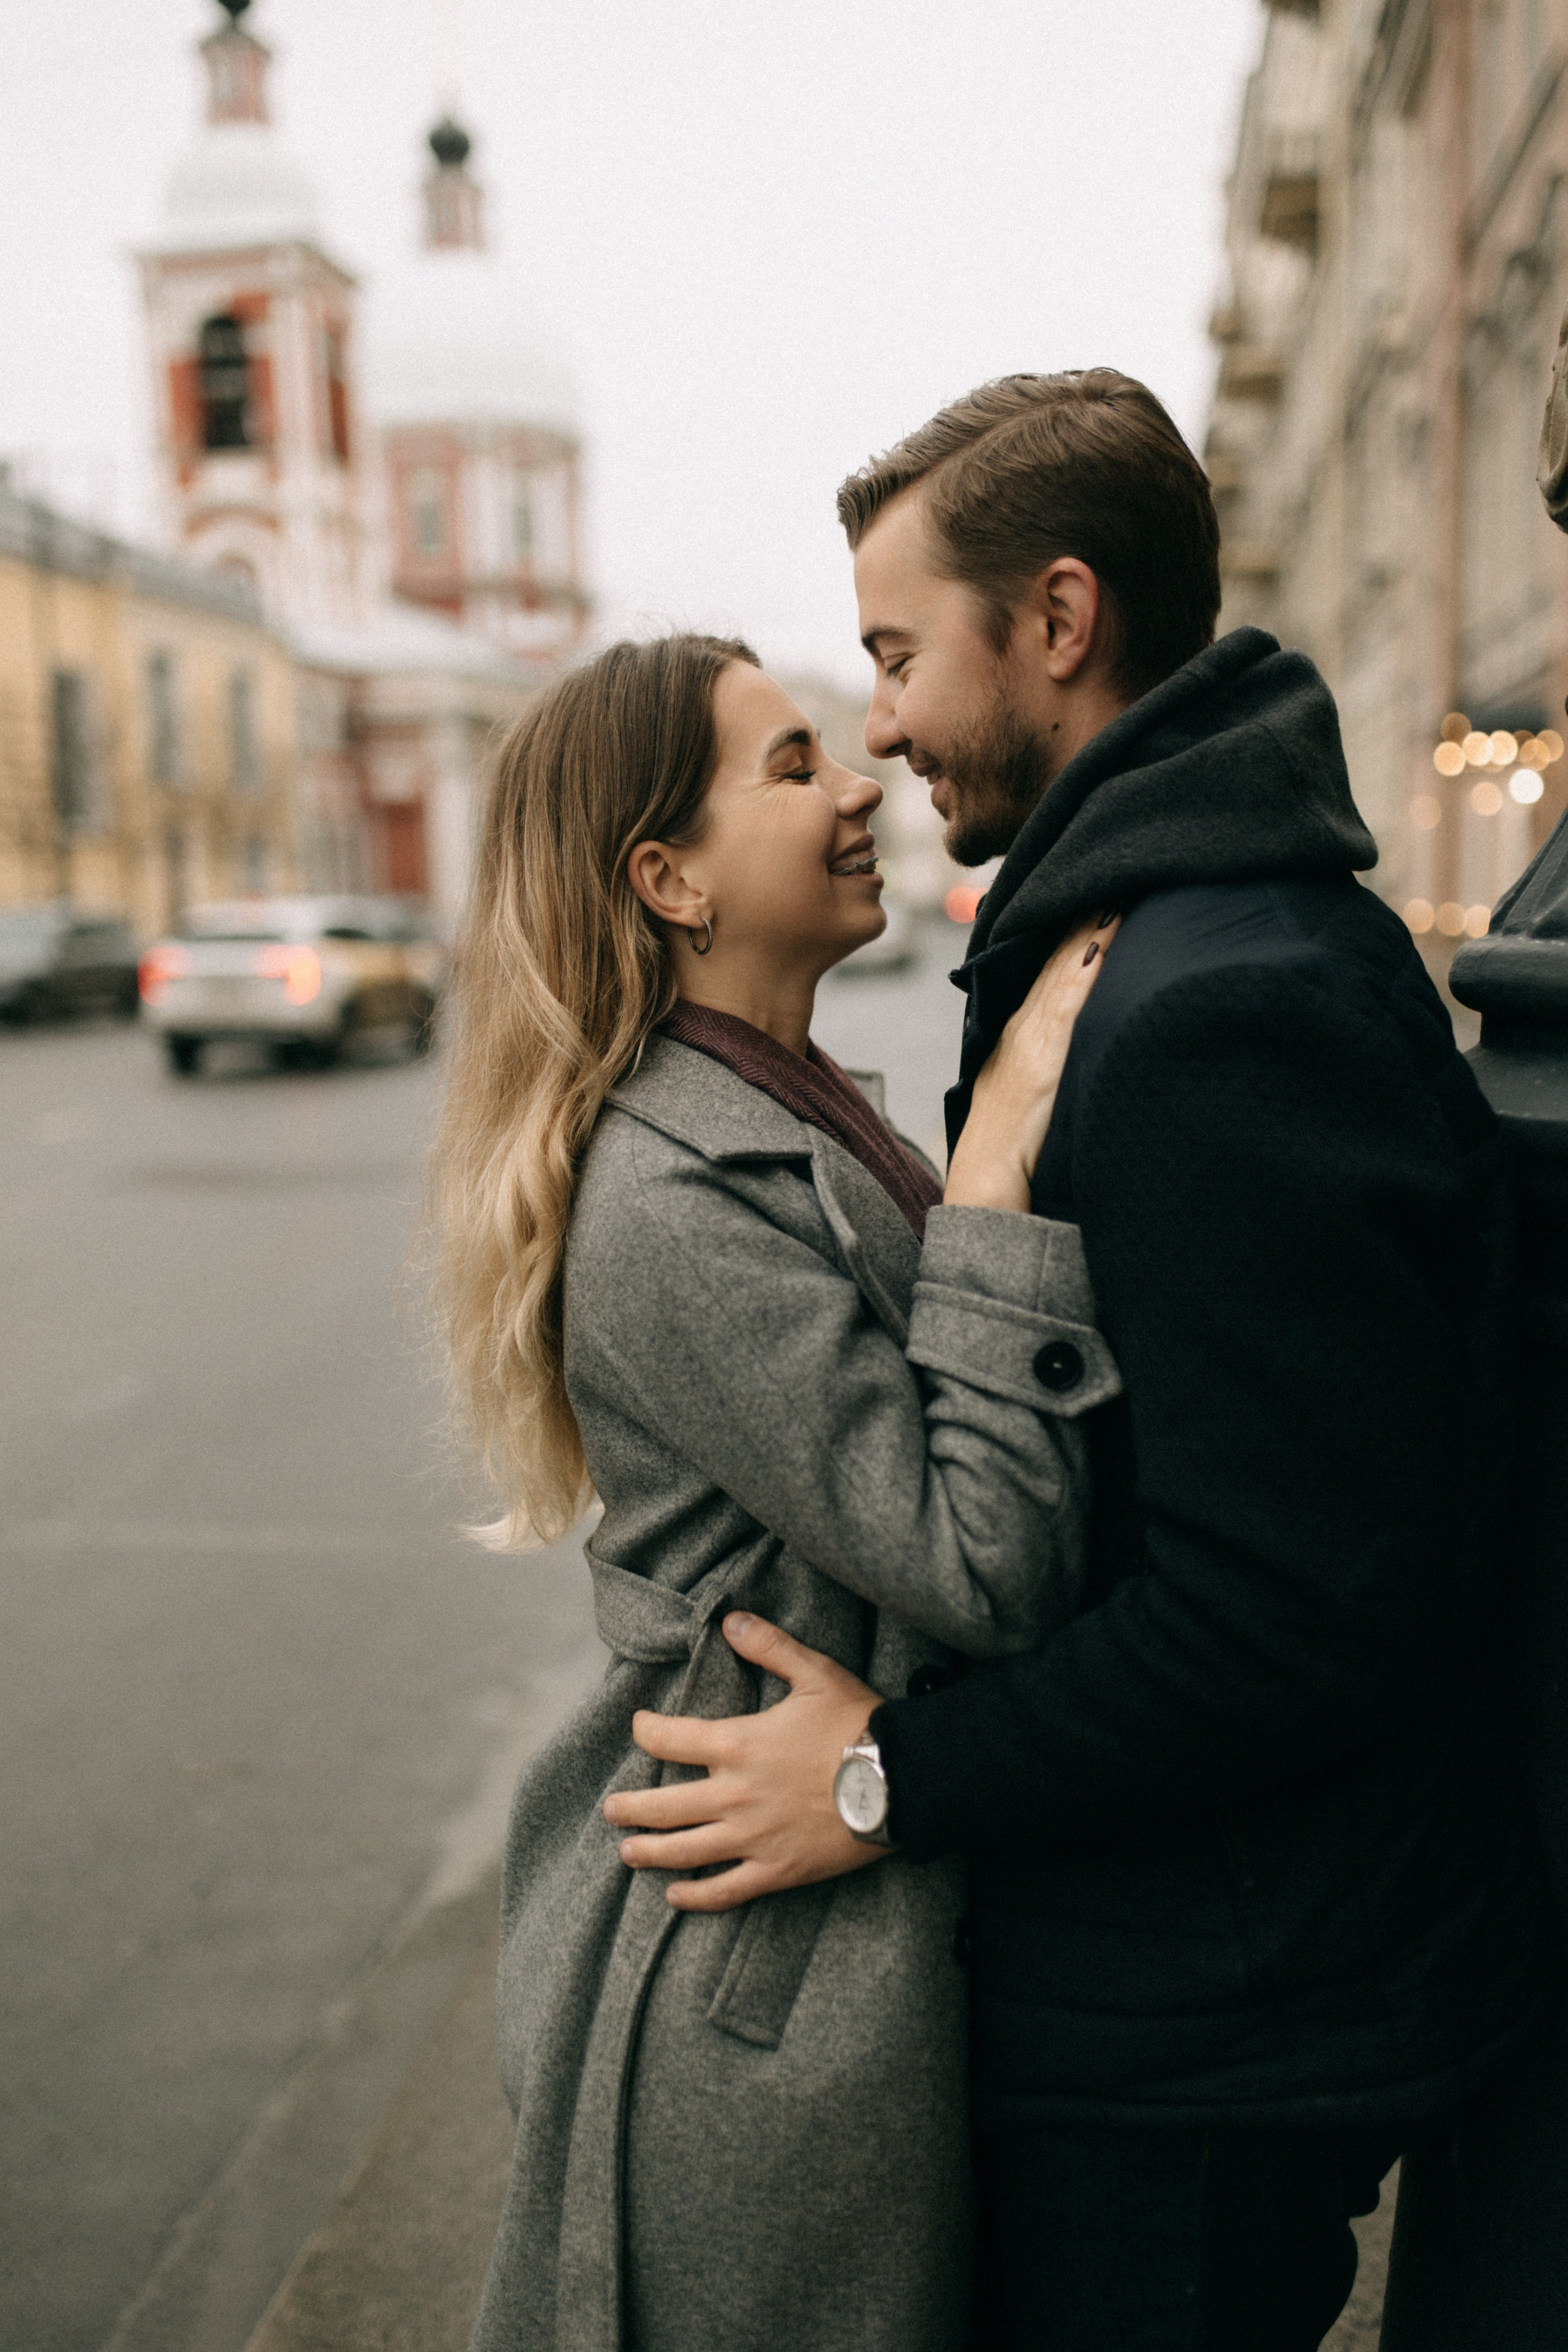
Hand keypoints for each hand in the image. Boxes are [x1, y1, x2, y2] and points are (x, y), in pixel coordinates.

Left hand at [603, 1612, 886, 1911]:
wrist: (902, 1782)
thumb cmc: (858, 1724)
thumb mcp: (815, 1673)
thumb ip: (769, 1646)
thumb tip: (730, 1621)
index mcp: (738, 1745)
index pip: (671, 1739)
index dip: (647, 1731)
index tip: (640, 1728)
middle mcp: (735, 1795)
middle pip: (665, 1806)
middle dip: (631, 1807)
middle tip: (610, 1809)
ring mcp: (753, 1837)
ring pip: (686, 1851)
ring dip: (650, 1852)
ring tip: (627, 1852)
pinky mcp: (777, 1870)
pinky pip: (726, 1889)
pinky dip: (696, 1896)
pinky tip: (674, 1897)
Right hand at [944, 911, 1119, 1213]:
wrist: (987, 1185)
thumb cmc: (1014, 1150)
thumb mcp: (1035, 1096)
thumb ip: (1054, 1065)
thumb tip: (1083, 1042)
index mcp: (1026, 1031)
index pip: (1055, 964)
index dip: (1075, 923)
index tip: (1097, 884)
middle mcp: (1027, 1025)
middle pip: (1059, 955)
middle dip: (1082, 910)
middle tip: (1108, 862)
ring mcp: (1032, 1038)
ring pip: (1065, 967)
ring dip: (1089, 924)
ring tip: (1115, 882)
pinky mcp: (1041, 1058)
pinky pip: (1068, 1000)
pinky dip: (1085, 965)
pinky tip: (1103, 935)